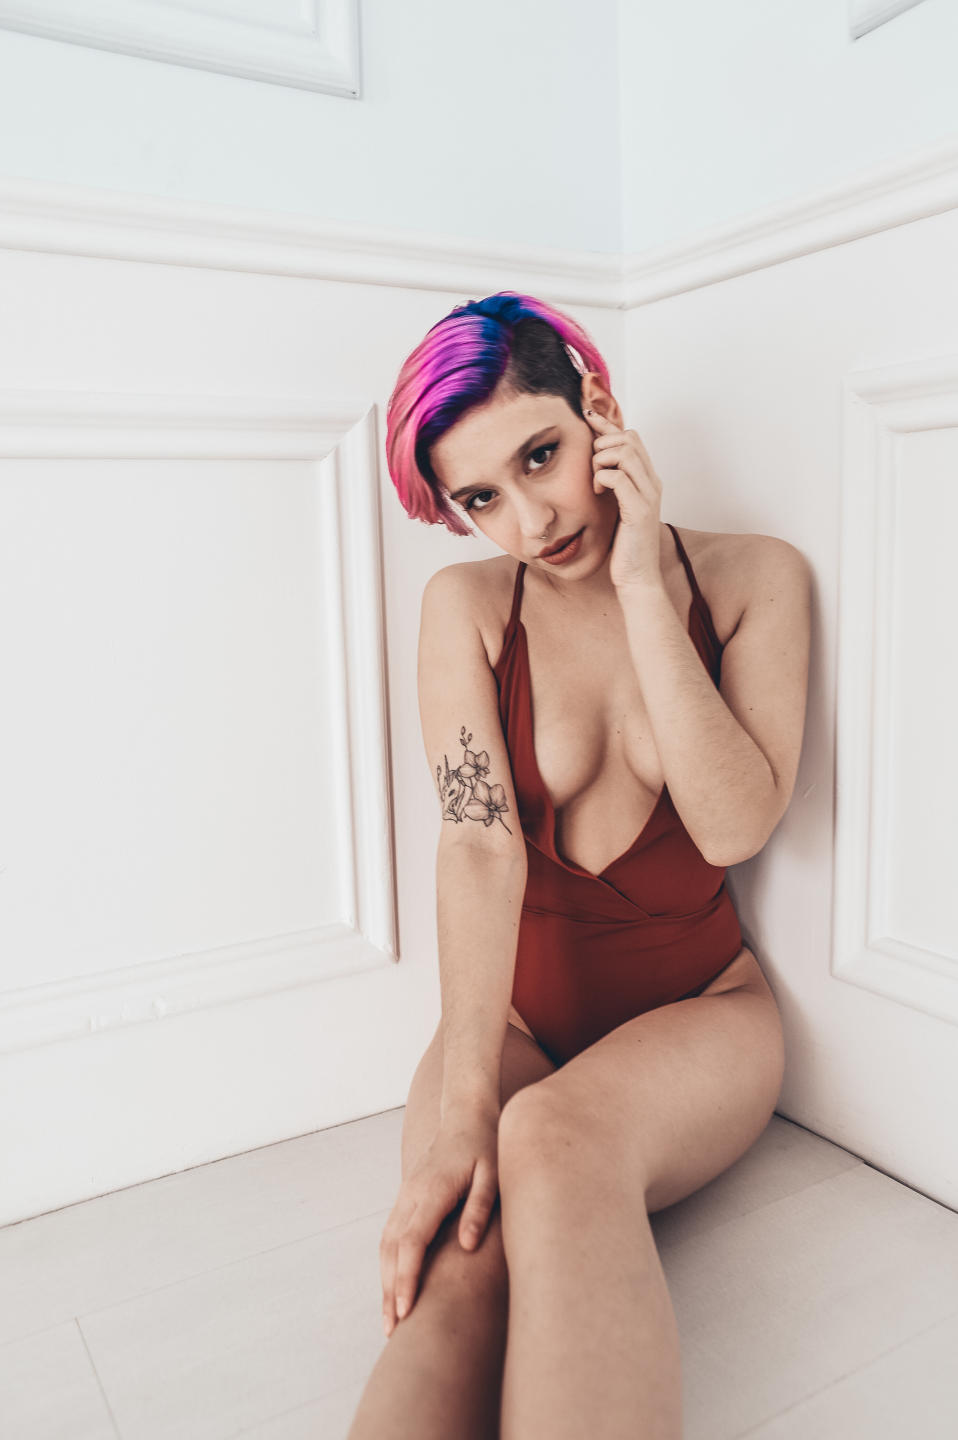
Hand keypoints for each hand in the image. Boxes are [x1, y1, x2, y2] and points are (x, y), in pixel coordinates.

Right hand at [379, 1105, 499, 1337]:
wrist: (464, 1115)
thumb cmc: (484, 1146)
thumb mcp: (492, 1174)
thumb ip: (480, 1208)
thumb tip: (467, 1246)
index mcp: (431, 1191)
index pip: (412, 1242)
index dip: (407, 1278)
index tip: (406, 1310)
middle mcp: (411, 1195)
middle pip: (392, 1249)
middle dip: (390, 1290)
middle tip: (392, 1330)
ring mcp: (405, 1196)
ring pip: (386, 1244)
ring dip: (385, 1281)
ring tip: (389, 1318)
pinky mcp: (406, 1198)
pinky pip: (391, 1236)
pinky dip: (388, 1264)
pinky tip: (393, 1286)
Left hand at [586, 408, 664, 589]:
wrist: (637, 577)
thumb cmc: (625, 545)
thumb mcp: (617, 507)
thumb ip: (613, 484)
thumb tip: (595, 463)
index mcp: (648, 479)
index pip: (631, 437)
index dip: (607, 424)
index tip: (586, 417)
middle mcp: (652, 483)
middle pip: (629, 438)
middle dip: (602, 445)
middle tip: (592, 467)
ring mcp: (648, 495)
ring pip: (624, 453)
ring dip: (601, 461)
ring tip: (595, 481)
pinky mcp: (639, 511)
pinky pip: (618, 478)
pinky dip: (602, 478)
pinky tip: (598, 493)